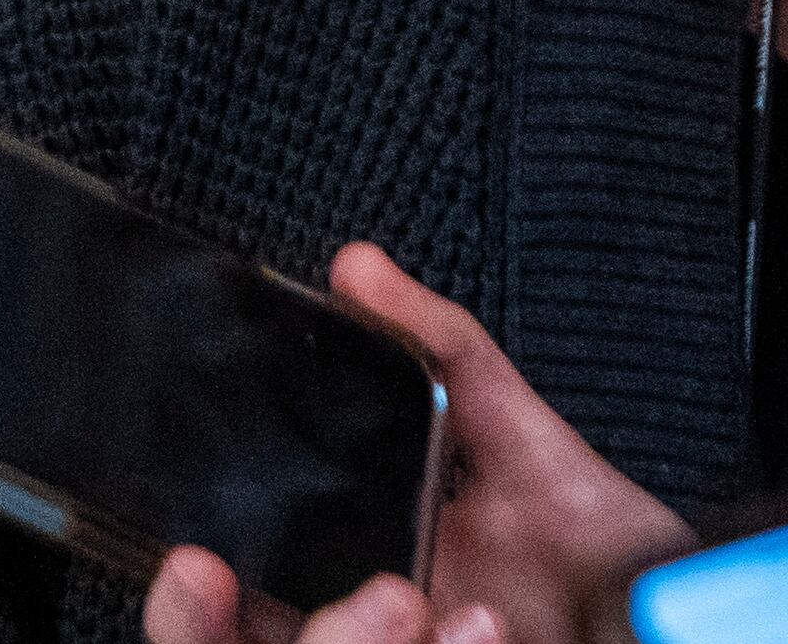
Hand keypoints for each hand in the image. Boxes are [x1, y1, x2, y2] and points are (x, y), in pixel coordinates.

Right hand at [142, 247, 690, 643]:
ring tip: (426, 602)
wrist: (682, 611)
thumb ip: (443, 350)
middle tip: (246, 582)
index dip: (190, 593)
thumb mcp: (521, 437)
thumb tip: (358, 265)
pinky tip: (479, 624)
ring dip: (344, 640)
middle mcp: (358, 627)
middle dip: (206, 629)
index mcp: (348, 564)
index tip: (192, 561)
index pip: (233, 590)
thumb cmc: (598, 542)